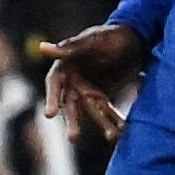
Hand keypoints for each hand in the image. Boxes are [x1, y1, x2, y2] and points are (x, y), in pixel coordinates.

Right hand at [38, 20, 151, 142]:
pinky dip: (114, 120)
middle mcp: (73, 83)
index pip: (54, 85)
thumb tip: (41, 47)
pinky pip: (107, 111)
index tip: (49, 114)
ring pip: (91, 111)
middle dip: (73, 121)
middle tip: (73, 138)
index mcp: (65, 67)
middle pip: (70, 104)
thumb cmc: (108, 36)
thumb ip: (69, 47)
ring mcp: (88, 91)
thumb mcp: (91, 40)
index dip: (51, 99)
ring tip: (112, 137)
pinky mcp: (104, 97)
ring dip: (100, 124)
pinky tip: (123, 129)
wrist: (133, 39)